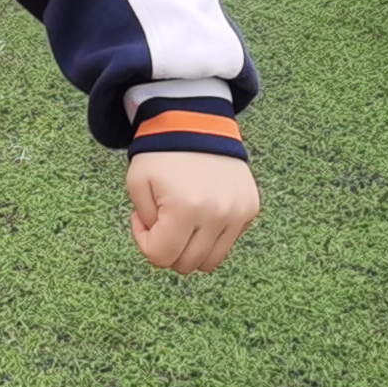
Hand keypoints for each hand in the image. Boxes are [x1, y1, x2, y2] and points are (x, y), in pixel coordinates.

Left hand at [126, 149, 256, 273]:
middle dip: (168, 247)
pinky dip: (212, 234)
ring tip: (182, 220)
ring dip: (191, 248)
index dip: (145, 242)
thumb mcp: (136, 184)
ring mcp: (238, 212)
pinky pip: (228, 242)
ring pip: (211, 261)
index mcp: (185, 208)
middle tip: (162, 220)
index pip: (161, 257)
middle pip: (187, 264)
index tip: (143, 219)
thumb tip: (165, 249)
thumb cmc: (162, 153)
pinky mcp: (250, 208)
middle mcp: (217, 214)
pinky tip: (201, 209)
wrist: (196, 122)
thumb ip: (145, 225)